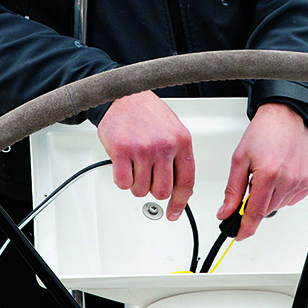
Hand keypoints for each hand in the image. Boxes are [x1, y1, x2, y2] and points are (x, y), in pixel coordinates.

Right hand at [97, 91, 194, 220]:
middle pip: (162, 191)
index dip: (180, 202)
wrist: (123, 95)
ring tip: (134, 165)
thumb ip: (178, 156)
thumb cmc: (147, 112)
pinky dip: (122, 180)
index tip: (173, 212)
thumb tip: (180, 187)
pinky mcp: (121, 151)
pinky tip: (123, 166)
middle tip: (147, 179)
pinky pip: (123, 183)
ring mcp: (143, 149)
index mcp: (181, 141)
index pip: (186, 182)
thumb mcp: (173, 130)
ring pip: (141, 189)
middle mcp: (164, 146)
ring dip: (136, 184)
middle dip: (152, 190)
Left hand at [217, 102, 307, 239]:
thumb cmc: (263, 133)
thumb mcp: (240, 159)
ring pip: (280, 204)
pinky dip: (285, 191)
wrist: (285, 117)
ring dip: (271, 196)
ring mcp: (302, 180)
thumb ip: (233, 189)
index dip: (246, 227)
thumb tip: (226, 211)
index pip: (256, 212)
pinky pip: (294, 197)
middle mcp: (288, 178)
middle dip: (256, 203)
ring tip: (269, 172)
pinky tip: (282, 174)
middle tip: (253, 182)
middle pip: (267, 209)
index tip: (239, 234)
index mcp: (268, 173)